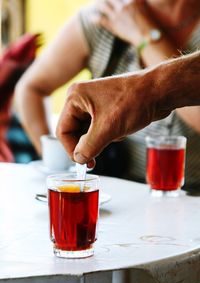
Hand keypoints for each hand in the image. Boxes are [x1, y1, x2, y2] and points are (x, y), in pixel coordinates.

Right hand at [56, 70, 171, 166]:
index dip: (70, 149)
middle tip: (96, 158)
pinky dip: (109, 134)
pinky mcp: (106, 108)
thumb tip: (78, 159)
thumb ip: (88, 147)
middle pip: (74, 131)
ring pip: (88, 132)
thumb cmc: (134, 102)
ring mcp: (94, 103)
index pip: (63, 130)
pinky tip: (122, 129)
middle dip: (88, 144)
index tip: (82, 162)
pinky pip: (99, 129)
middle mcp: (82, 99)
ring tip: (116, 133)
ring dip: (100, 139)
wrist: (159, 92)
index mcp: (75, 98)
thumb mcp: (107, 129)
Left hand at [93, 0, 158, 44]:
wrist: (148, 37)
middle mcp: (123, 5)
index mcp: (132, 0)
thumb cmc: (150, 24)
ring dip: (98, 4)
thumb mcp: (146, 8)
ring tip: (96, 4)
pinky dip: (95, 19)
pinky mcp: (114, 25)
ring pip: (103, 6)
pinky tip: (91, 19)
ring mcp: (118, 15)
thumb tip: (136, 1)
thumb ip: (139, 2)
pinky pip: (101, 20)